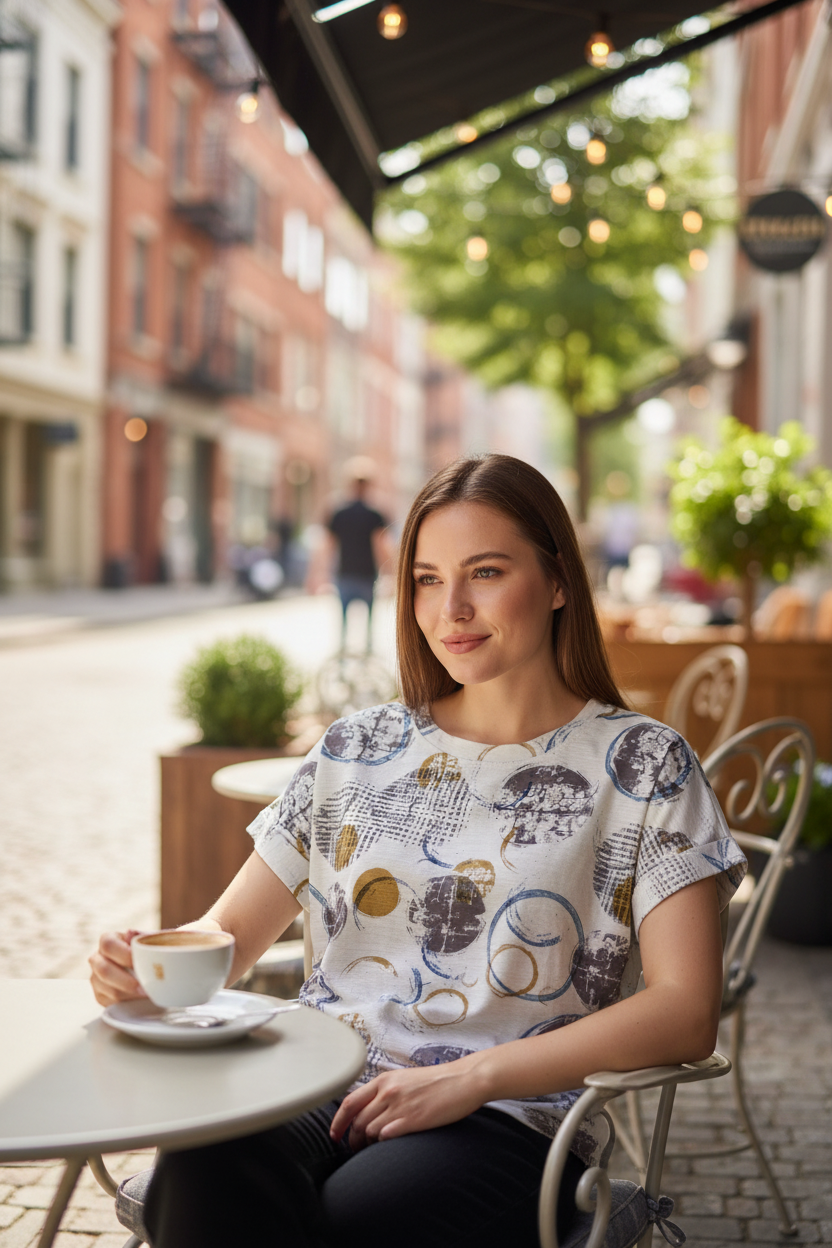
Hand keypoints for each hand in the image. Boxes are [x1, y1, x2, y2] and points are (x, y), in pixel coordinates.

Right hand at [89, 930, 147, 1005]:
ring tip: (146, 993)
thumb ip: (141, 936)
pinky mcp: (100, 995)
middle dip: (126, 981)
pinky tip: (139, 999)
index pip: (108, 945)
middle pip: (104, 970)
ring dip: (129, 994)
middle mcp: (97, 958)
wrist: (149, 965)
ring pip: (108, 989)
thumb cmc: (149, 950)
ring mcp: (96, 978)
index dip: (124, 954)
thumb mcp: (149, 940)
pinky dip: (127, 1002)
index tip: (140, 962)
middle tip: (144, 987)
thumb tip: (130, 933)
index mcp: (107, 940)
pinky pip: (110, 1002)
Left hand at [329, 1063, 483, 1149]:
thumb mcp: (405, 1079)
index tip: (335, 1135)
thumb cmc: (437, 1081)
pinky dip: (381, 1144)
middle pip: (356, 1120)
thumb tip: (369, 1109)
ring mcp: (399, 1106)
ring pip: (368, 1131)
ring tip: (370, 1151)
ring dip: (366, 1144)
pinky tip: (387, 1146)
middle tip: (353, 1149)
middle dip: (351, 1139)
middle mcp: (388, 1092)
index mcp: (384, 1080)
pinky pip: (385, 1136)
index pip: (349, 1103)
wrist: (463, 1080)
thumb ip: (386, 1091)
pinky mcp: (413, 1120)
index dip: (337, 1122)